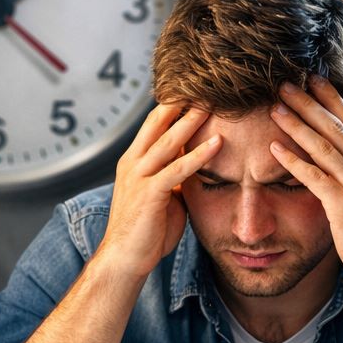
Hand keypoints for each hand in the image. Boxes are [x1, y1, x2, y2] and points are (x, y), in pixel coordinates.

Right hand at [97, 105, 220, 279]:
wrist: (124, 258)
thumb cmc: (145, 231)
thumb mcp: (162, 196)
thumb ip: (174, 177)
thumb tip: (194, 165)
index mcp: (133, 161)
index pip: (153, 123)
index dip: (173, 105)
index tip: (197, 89)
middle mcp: (132, 163)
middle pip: (157, 123)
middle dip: (182, 103)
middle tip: (207, 84)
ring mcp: (138, 177)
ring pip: (167, 141)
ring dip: (191, 121)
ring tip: (214, 104)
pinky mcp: (148, 194)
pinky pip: (176, 170)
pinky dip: (198, 155)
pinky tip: (217, 144)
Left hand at [267, 76, 342, 303]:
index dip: (332, 98)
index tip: (313, 78)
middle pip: (336, 126)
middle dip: (310, 102)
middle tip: (285, 83)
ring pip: (324, 146)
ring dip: (297, 124)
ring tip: (275, 107)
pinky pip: (314, 176)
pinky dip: (294, 160)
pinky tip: (274, 148)